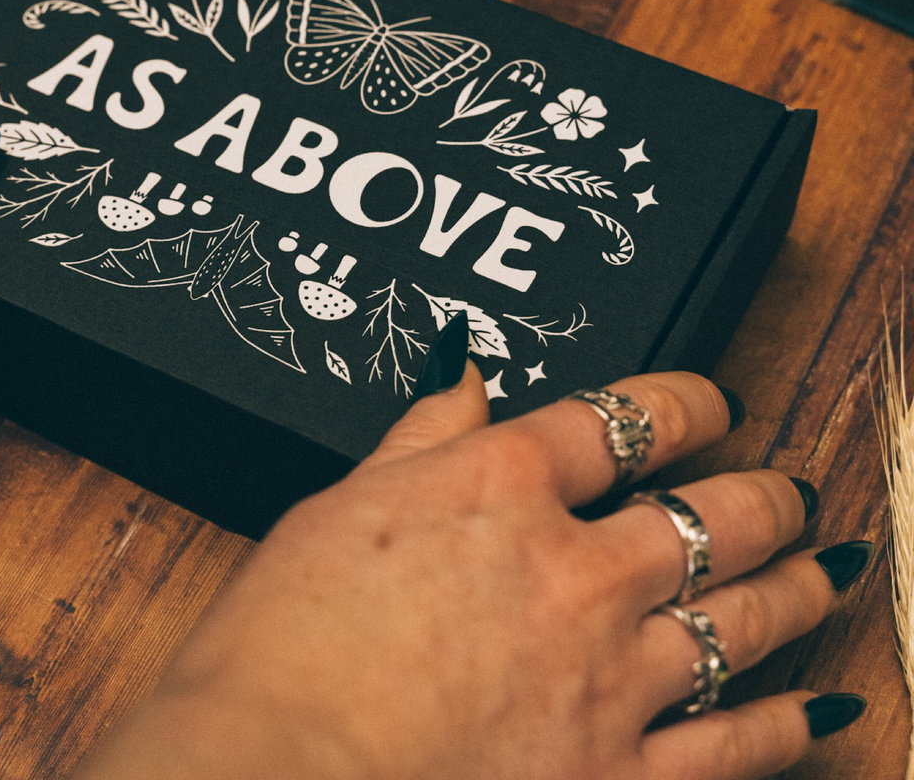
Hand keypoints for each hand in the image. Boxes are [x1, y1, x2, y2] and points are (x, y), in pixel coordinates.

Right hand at [79, 357, 869, 779]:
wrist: (281, 776)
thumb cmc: (287, 648)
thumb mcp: (342, 508)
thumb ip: (421, 436)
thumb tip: (459, 372)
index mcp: (499, 485)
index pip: (622, 417)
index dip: (685, 400)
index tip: (712, 402)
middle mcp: (572, 571)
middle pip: (710, 514)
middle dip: (766, 494)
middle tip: (791, 488)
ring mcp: (607, 678)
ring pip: (744, 618)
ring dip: (797, 587)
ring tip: (828, 564)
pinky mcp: (616, 777)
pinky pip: (737, 747)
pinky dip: (791, 724)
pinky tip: (824, 703)